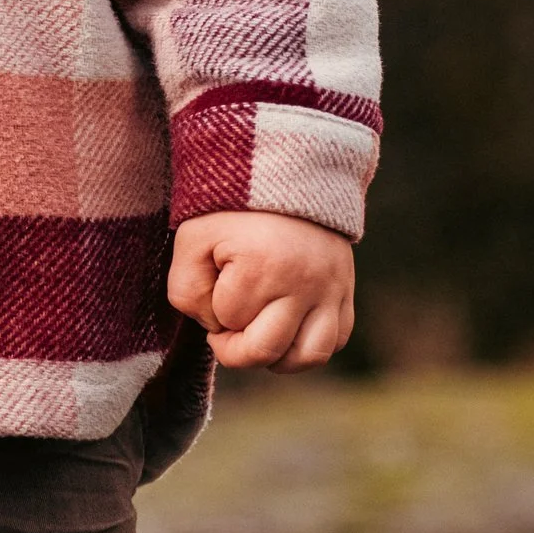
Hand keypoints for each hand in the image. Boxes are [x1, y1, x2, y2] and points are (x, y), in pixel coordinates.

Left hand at [168, 212, 355, 370]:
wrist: (287, 175)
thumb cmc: (232, 211)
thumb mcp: (192, 239)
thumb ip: (186, 290)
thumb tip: (217, 330)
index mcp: (263, 265)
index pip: (227, 320)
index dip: (211, 307)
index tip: (216, 279)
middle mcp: (304, 283)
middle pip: (265, 351)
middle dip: (235, 347)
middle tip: (227, 323)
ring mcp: (331, 289)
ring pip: (308, 357)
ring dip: (276, 357)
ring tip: (259, 332)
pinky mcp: (347, 291)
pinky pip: (336, 341)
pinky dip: (309, 345)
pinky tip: (288, 327)